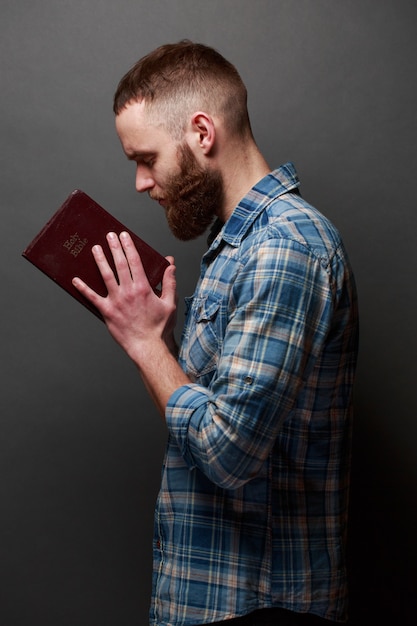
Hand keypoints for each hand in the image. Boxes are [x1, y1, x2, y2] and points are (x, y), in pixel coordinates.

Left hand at [72, 231, 177, 363]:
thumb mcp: (169, 303)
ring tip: (95, 249)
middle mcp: (128, 291)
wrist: (148, 346)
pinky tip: (75, 280)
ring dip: (100, 260)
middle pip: (119, 264)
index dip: (128, 246)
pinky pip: (92, 298)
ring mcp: (116, 301)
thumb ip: (169, 282)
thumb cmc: (159, 327)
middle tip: (109, 235)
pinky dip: (83, 288)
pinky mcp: (107, 312)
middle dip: (114, 247)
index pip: (134, 261)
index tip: (124, 236)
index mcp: (143, 288)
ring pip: (105, 276)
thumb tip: (171, 265)